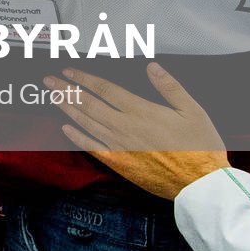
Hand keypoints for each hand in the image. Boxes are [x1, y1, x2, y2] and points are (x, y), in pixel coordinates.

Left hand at [52, 64, 229, 199]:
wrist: (200, 184)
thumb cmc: (201, 146)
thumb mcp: (192, 110)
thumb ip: (170, 87)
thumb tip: (152, 66)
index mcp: (141, 111)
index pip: (105, 89)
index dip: (84, 78)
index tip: (69, 71)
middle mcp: (125, 127)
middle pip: (88, 104)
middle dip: (66, 90)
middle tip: (48, 80)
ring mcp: (119, 146)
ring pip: (86, 123)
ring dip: (67, 108)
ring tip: (53, 96)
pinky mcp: (120, 163)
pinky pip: (92, 147)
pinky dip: (77, 136)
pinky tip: (65, 128)